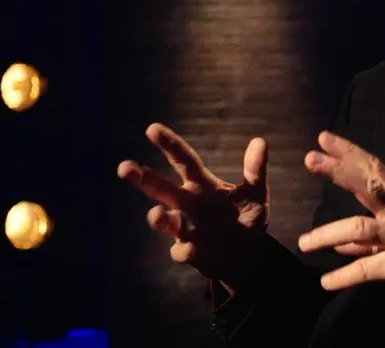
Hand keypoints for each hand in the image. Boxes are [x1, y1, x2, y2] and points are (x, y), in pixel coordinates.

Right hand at [117, 123, 268, 286]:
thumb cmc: (247, 218)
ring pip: (164, 220)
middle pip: (160, 188)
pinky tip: (191, 250)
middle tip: (124, 167)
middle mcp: (188, 203)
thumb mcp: (255, 193)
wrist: (249, 255)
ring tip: (156, 215)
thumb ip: (255, 170)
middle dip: (142, 178)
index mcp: (202, 184)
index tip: (152, 128)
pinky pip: (181, 251)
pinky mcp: (190, 251)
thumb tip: (260, 141)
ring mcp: (186, 228)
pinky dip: (183, 250)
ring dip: (158, 217)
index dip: (169, 145)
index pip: (183, 160)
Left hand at [297, 131, 384, 316]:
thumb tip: (336, 243)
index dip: (349, 153)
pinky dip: (345, 275)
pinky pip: (368, 268)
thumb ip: (367, 240)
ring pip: (361, 228)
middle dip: (339, 171)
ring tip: (303, 243)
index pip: (374, 170)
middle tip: (310, 158)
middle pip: (369, 185)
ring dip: (328, 234)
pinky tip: (326, 282)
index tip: (323, 138)